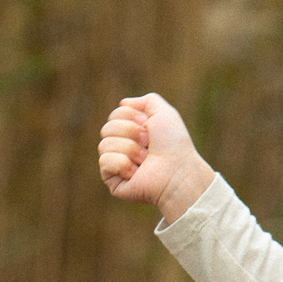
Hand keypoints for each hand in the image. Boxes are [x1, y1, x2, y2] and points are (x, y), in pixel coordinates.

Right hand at [98, 93, 213, 222]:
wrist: (177, 171)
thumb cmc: (173, 143)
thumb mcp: (164, 113)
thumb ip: (148, 101)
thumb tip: (123, 103)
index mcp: (134, 132)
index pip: (115, 115)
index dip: (132, 117)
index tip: (149, 126)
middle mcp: (124, 147)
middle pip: (106, 128)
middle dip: (130, 132)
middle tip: (148, 144)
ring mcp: (117, 165)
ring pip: (104, 144)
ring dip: (129, 149)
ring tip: (145, 160)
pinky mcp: (113, 180)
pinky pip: (104, 162)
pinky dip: (122, 164)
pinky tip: (136, 173)